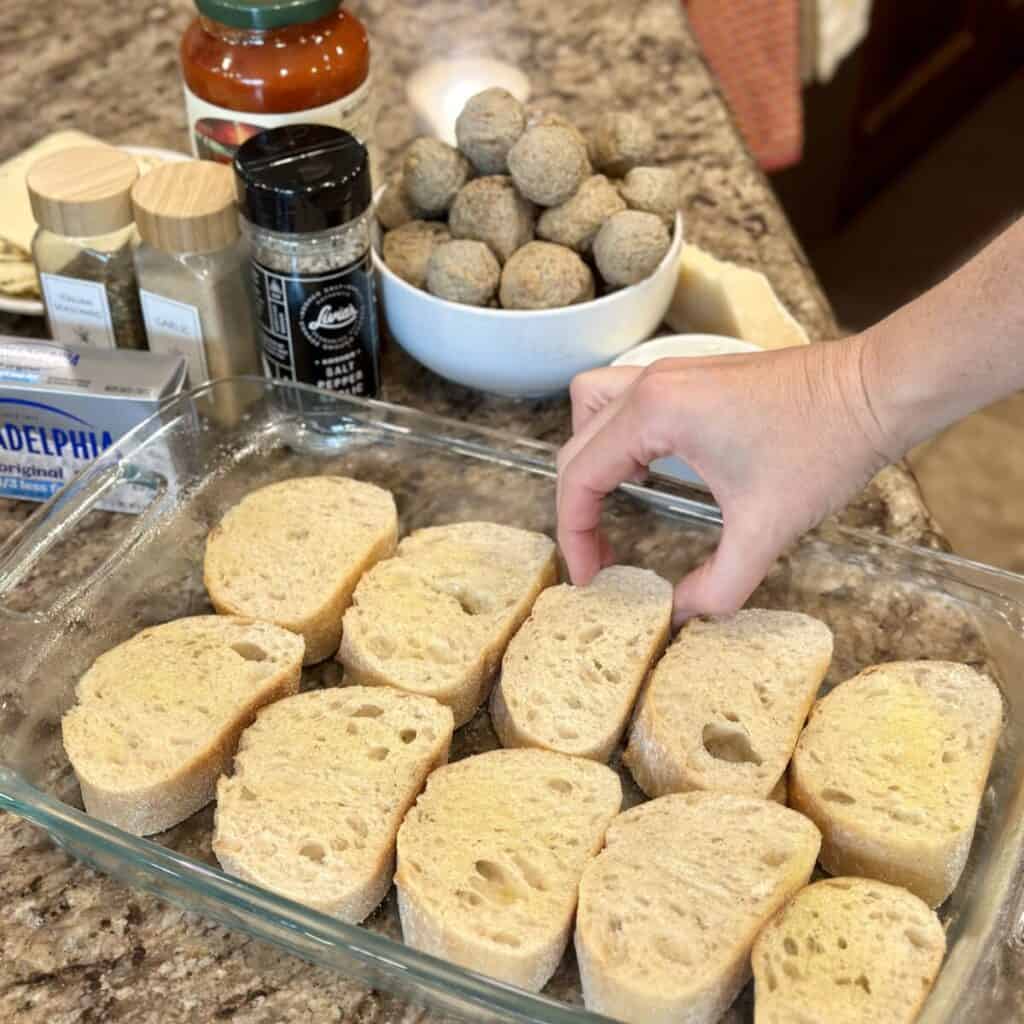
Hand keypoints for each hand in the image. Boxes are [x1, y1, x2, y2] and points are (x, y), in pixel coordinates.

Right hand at [556, 336, 892, 623]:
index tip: (591, 577)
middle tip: (601, 556)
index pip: (580, 476)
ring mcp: (672, 373)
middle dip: (578, 506)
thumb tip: (682, 616)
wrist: (877, 389)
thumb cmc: (824, 446)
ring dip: (590, 455)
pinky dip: (619, 435)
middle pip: (577, 444)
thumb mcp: (766, 529)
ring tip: (613, 502)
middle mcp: (651, 384)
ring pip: (592, 406)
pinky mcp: (694, 375)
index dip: (576, 535)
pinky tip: (650, 470)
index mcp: (654, 413)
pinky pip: (627, 400)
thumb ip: (717, 585)